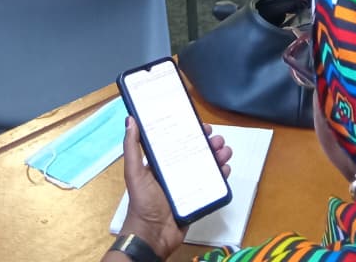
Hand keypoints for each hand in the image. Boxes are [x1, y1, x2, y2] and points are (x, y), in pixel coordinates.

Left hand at [118, 117, 231, 258]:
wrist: (153, 236)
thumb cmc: (141, 204)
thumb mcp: (134, 173)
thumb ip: (132, 147)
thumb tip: (130, 120)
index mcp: (161, 163)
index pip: (178, 141)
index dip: (190, 131)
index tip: (201, 124)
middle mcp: (175, 171)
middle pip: (196, 150)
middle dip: (208, 142)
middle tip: (217, 138)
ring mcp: (188, 184)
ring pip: (207, 164)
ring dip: (218, 155)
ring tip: (224, 151)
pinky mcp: (198, 197)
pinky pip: (212, 183)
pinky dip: (221, 174)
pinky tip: (225, 168)